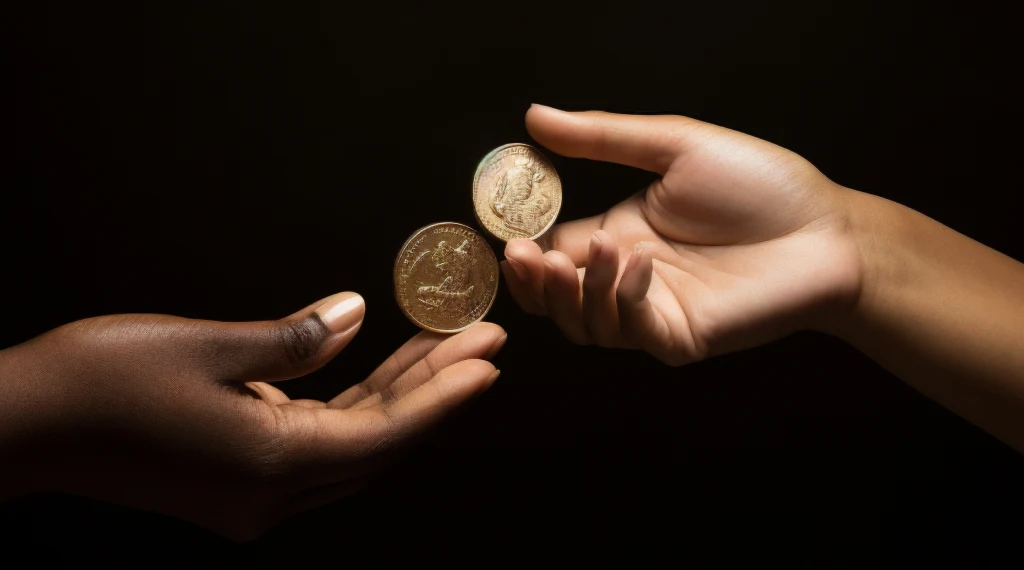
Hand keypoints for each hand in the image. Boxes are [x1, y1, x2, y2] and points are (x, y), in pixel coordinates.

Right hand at [0, 293, 504, 539]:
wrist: (23, 424)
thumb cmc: (102, 381)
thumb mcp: (204, 346)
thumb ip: (292, 339)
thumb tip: (353, 317)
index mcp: (271, 464)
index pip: (384, 433)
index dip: (441, 398)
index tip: (487, 364)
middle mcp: (271, 494)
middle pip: (378, 441)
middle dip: (432, 390)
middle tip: (481, 342)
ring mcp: (253, 495)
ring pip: (351, 443)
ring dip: (397, 396)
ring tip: (443, 345)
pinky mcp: (236, 483)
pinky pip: (316, 445)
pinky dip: (352, 407)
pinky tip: (379, 370)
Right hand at [502, 105, 860, 364]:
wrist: (826, 229)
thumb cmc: (761, 184)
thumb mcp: (675, 146)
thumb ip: (602, 138)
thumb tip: (534, 117)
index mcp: (620, 234)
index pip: (552, 251)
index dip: (525, 250)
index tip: (508, 235)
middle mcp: (628, 278)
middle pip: (556, 299)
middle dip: (533, 283)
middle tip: (524, 257)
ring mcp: (652, 312)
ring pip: (583, 324)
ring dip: (575, 291)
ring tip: (595, 250)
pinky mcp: (679, 337)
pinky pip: (629, 332)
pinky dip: (620, 300)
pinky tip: (636, 265)